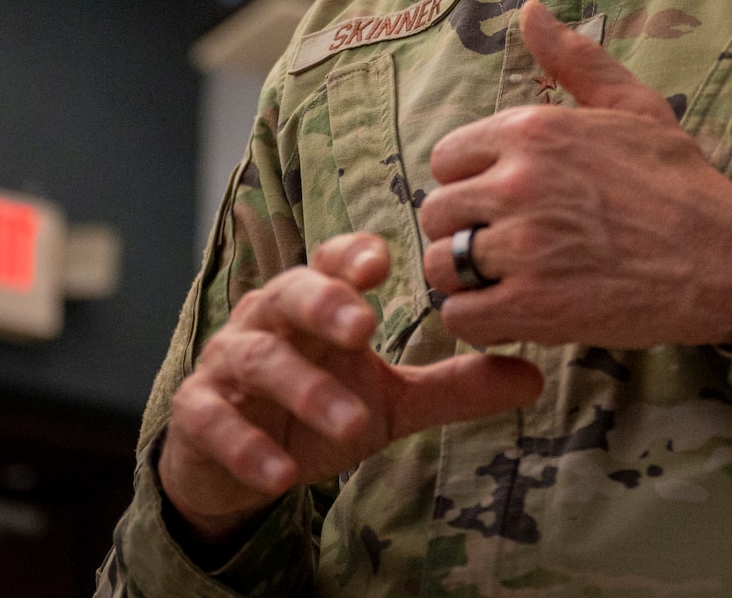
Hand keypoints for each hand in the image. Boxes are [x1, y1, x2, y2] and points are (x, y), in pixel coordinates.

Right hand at [158, 232, 542, 545]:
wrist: (236, 463)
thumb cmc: (316, 408)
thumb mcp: (389, 399)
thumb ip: (453, 386)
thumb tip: (533, 376)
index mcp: (314, 304)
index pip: (331, 262)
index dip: (353, 256)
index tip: (385, 259)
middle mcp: (267, 320)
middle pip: (290, 295)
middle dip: (326, 305)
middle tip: (364, 327)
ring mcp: (227, 365)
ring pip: (259, 360)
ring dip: (304, 390)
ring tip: (350, 424)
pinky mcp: (197, 414)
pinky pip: (214, 420)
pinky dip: (247, 447)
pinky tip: (282, 475)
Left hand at [418, 0, 731, 348]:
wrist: (726, 258)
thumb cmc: (678, 180)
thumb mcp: (631, 105)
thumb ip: (573, 59)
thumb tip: (529, 10)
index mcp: (533, 130)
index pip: (447, 158)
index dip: (472, 183)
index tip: (505, 201)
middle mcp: (519, 181)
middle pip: (438, 212)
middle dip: (465, 231)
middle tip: (507, 246)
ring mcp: (524, 245)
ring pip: (442, 264)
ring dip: (466, 278)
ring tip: (507, 279)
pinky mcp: (534, 306)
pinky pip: (461, 315)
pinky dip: (479, 319)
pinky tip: (513, 311)